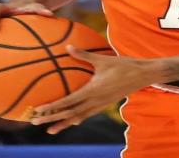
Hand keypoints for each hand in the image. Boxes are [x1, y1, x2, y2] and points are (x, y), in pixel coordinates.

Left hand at [30, 45, 162, 134]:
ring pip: (78, 117)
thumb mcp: (102, 59)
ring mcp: (100, 105)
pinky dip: (77, 118)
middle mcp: (94, 101)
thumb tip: (68, 47)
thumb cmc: (123, 65)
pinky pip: (88, 114)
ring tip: (50, 130)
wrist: (142, 75)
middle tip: (35, 122)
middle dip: (52, 118)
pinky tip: (72, 121)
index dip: (52, 107)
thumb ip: (84, 55)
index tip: (38, 110)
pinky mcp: (105, 104)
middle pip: (69, 113)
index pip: (67, 101)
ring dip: (63, 123)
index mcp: (92, 90)